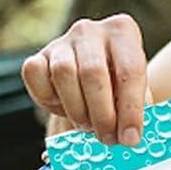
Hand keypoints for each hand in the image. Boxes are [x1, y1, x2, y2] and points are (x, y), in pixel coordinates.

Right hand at [22, 14, 148, 145]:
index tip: (131, 138)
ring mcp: (62, 41)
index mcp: (123, 32)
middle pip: (93, 72)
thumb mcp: (136, 93)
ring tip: (87, 125)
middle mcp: (91, 30)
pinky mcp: (39, 55)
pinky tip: (63, 108)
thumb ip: (136, 111)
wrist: (94, 77)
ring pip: (63, 73)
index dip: (131, 109)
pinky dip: (47, 98)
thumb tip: (129, 136)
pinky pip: (34, 74)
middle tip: (107, 138)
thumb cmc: (119, 85)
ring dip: (76, 109)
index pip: (130, 70)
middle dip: (101, 113)